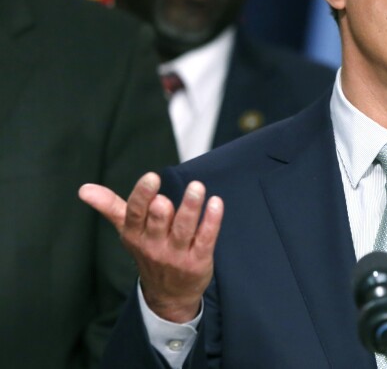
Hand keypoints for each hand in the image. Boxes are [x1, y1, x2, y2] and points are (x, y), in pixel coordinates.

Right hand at [79, 172, 223, 322]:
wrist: (169, 296)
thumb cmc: (148, 252)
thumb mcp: (127, 232)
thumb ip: (110, 207)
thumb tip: (83, 188)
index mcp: (135, 235)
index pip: (135, 214)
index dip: (142, 196)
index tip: (151, 177)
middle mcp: (154, 245)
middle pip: (158, 222)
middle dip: (162, 207)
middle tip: (166, 195)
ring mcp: (177, 255)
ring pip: (184, 229)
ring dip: (190, 208)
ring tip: (197, 187)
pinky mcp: (198, 261)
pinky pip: (206, 239)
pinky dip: (212, 221)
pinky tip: (216, 203)